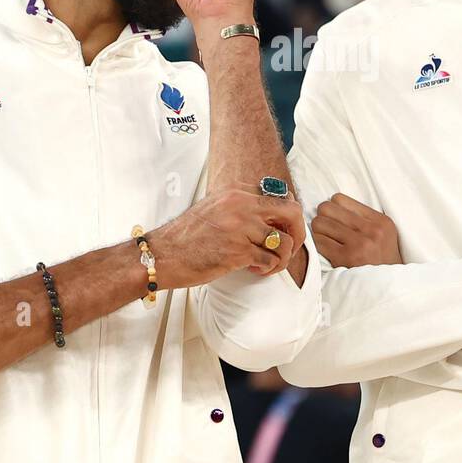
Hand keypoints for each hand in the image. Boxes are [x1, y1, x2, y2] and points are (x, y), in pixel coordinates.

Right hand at [147, 188, 307, 288]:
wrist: (163, 254)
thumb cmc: (187, 237)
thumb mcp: (215, 208)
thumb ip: (240, 207)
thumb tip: (270, 216)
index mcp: (236, 192)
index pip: (280, 198)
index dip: (286, 218)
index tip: (281, 231)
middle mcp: (241, 205)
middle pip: (292, 212)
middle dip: (298, 233)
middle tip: (289, 247)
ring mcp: (241, 227)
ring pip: (285, 241)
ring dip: (282, 258)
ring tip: (268, 264)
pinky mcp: (238, 251)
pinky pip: (270, 260)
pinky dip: (268, 268)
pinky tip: (255, 269)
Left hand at [310, 193, 403, 267]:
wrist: (388, 287)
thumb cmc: (382, 258)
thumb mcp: (384, 233)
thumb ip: (363, 217)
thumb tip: (331, 203)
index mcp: (380, 220)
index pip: (339, 199)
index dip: (332, 208)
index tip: (334, 219)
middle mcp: (371, 230)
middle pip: (326, 208)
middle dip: (322, 217)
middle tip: (326, 228)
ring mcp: (359, 244)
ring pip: (319, 224)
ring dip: (319, 232)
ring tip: (327, 239)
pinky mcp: (346, 258)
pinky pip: (319, 242)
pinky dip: (318, 245)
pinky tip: (326, 250)